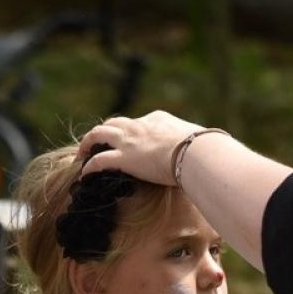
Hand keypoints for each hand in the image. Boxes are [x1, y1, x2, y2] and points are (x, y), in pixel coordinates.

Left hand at [77, 110, 205, 185]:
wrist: (196, 153)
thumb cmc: (203, 149)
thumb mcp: (198, 140)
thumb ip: (195, 143)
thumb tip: (211, 148)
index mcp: (157, 119)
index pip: (137, 122)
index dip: (130, 131)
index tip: (128, 141)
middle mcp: (139, 125)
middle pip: (113, 123)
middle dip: (103, 133)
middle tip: (97, 143)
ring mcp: (129, 140)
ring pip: (98, 134)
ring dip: (88, 143)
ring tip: (82, 154)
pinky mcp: (123, 158)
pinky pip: (97, 161)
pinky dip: (88, 167)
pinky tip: (84, 175)